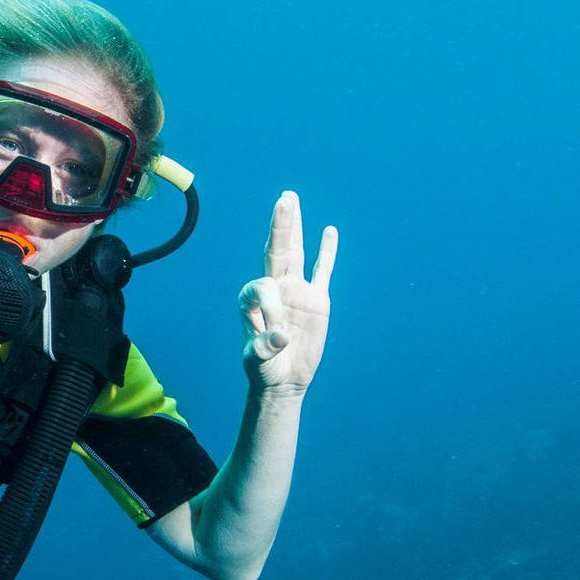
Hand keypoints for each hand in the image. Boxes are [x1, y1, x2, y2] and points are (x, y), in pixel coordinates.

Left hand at [239, 190, 337, 395]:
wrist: (284, 380)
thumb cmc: (265, 369)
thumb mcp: (257, 362)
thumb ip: (263, 348)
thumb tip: (281, 335)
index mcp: (251, 299)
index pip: (262, 287)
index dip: (270, 307)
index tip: (278, 333)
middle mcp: (273, 288)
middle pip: (277, 251)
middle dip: (280, 226)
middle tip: (284, 199)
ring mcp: (296, 291)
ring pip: (296, 253)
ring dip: (295, 228)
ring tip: (291, 200)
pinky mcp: (316, 300)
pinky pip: (322, 271)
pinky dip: (326, 252)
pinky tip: (328, 230)